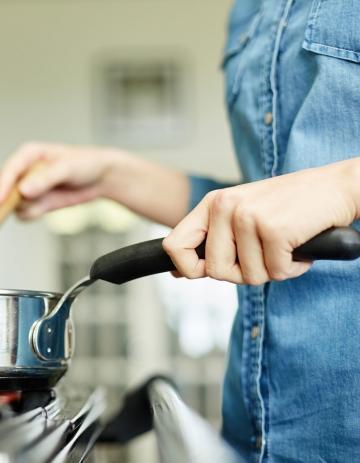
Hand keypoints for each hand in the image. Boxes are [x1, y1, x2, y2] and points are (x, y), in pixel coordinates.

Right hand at [0, 143, 121, 219]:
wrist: (101, 177)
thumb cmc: (85, 164)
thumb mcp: (67, 168)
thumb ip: (45, 178)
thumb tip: (23, 191)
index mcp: (28, 154)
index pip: (9, 170)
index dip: (2, 185)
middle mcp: (24, 171)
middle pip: (5, 190)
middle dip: (13, 200)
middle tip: (32, 202)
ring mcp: (28, 188)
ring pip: (14, 205)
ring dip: (27, 207)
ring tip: (48, 200)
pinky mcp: (35, 202)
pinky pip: (24, 214)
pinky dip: (33, 214)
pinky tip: (48, 207)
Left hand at [162, 160, 359, 284]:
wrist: (336, 187)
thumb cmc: (288, 206)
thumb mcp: (240, 215)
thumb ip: (211, 240)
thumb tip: (178, 272)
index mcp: (212, 203)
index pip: (174, 245)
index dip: (186, 269)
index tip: (202, 273)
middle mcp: (225, 207)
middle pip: (215, 271)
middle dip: (242, 273)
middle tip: (264, 255)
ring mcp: (248, 217)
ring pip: (249, 276)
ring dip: (272, 270)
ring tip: (284, 245)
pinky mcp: (273, 229)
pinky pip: (276, 273)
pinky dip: (292, 268)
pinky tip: (299, 247)